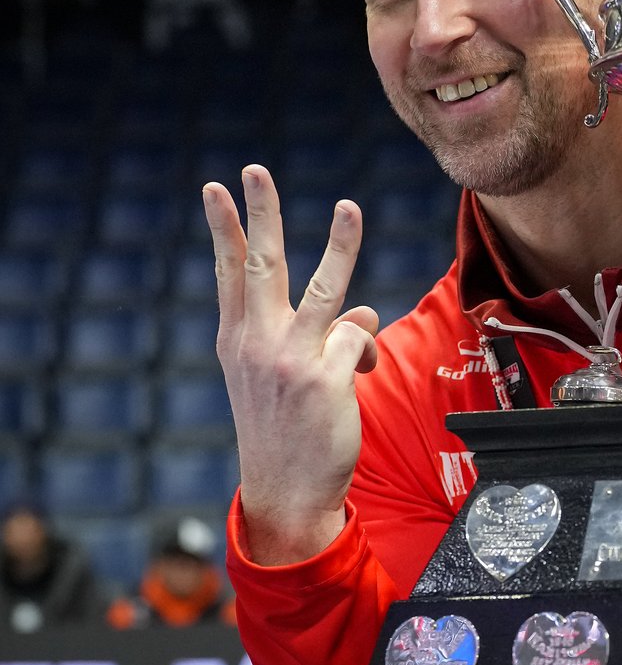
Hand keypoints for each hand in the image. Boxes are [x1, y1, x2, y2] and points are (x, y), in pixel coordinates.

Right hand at [204, 165, 378, 564]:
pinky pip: (358, 338)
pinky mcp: (325, 378)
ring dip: (340, 244)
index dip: (224, 229)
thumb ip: (310, 337)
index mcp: (237, 341)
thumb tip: (362, 314)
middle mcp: (257, 344)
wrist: (286, 494)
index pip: (229, 273)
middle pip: (262, 264)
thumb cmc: (285, 431)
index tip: (214, 189)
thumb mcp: (279, 380)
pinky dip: (364, 349)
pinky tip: (355, 375)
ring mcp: (290, 360)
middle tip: (254, 170)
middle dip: (260, 212)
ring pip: (323, 288)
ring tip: (349, 206)